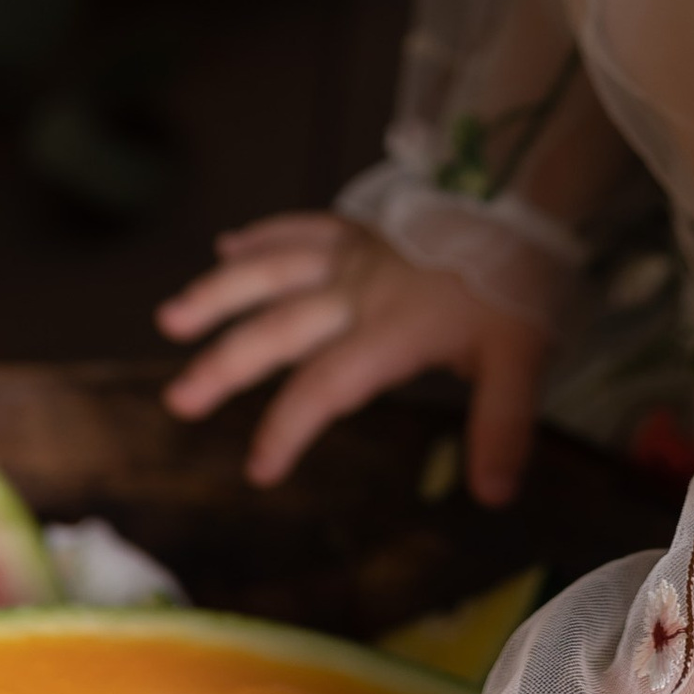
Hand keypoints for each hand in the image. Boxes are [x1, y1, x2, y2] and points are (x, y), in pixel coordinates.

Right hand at [156, 211, 546, 503]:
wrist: (523, 198)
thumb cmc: (518, 285)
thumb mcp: (522, 358)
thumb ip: (502, 424)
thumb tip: (494, 495)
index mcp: (390, 330)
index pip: (324, 386)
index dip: (286, 427)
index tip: (258, 468)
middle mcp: (357, 291)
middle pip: (277, 330)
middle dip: (224, 367)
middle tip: (179, 399)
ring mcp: (352, 254)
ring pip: (271, 271)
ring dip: (219, 293)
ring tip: (170, 318)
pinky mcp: (358, 228)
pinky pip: (299, 226)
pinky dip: (262, 235)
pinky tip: (227, 244)